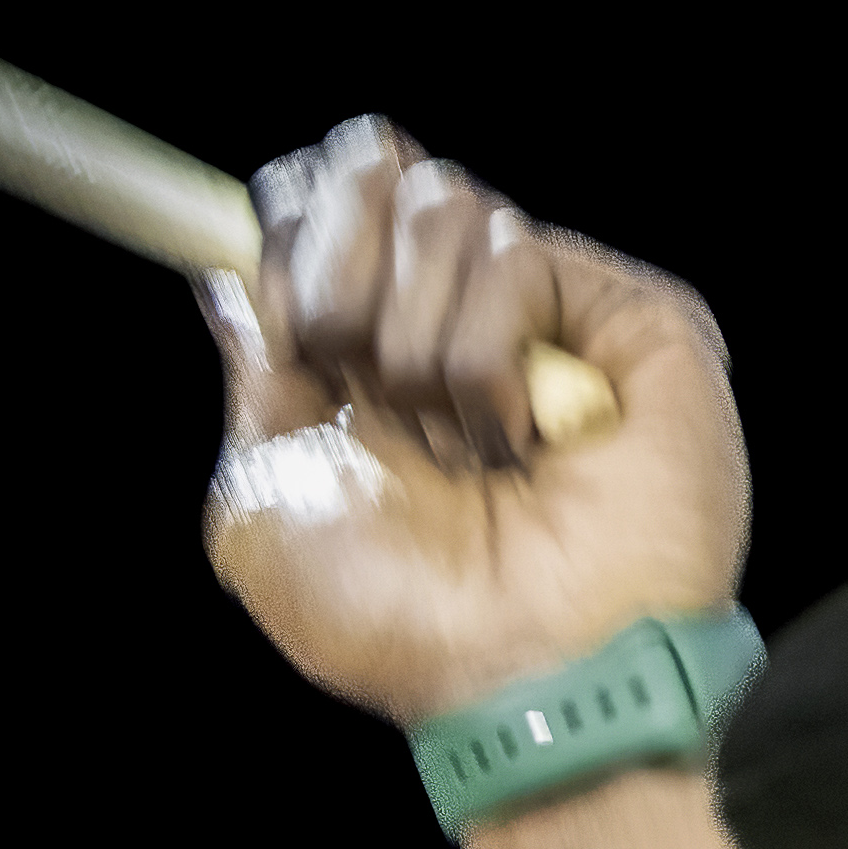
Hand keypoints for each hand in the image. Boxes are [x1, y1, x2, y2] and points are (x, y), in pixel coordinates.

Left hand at [197, 115, 747, 727]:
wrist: (518, 668)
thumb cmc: (394, 614)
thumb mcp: (267, 503)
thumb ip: (250, 376)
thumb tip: (227, 277)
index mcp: (354, 362)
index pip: (312, 212)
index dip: (290, 224)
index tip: (284, 299)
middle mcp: (444, 325)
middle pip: (369, 180)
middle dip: (335, 271)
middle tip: (353, 369)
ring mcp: (538, 316)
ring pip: (441, 208)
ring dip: (415, 337)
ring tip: (454, 439)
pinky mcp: (619, 314)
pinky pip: (512, 250)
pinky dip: (487, 350)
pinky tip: (516, 432)